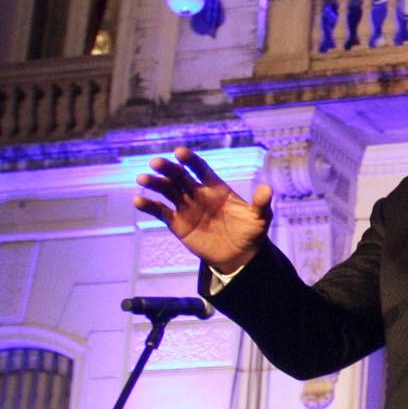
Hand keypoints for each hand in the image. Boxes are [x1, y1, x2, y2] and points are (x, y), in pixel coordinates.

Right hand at [135, 145, 275, 274]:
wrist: (239, 255)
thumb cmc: (250, 232)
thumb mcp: (260, 217)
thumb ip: (261, 203)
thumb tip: (268, 188)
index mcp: (215, 187)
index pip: (200, 168)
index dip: (190, 160)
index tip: (180, 153)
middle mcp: (198, 193)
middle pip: (179, 176)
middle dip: (168, 168)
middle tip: (156, 162)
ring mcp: (186, 207)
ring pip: (167, 190)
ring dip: (154, 183)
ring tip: (143, 179)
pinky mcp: (177, 223)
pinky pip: (161, 212)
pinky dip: (149, 205)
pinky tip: (139, 200)